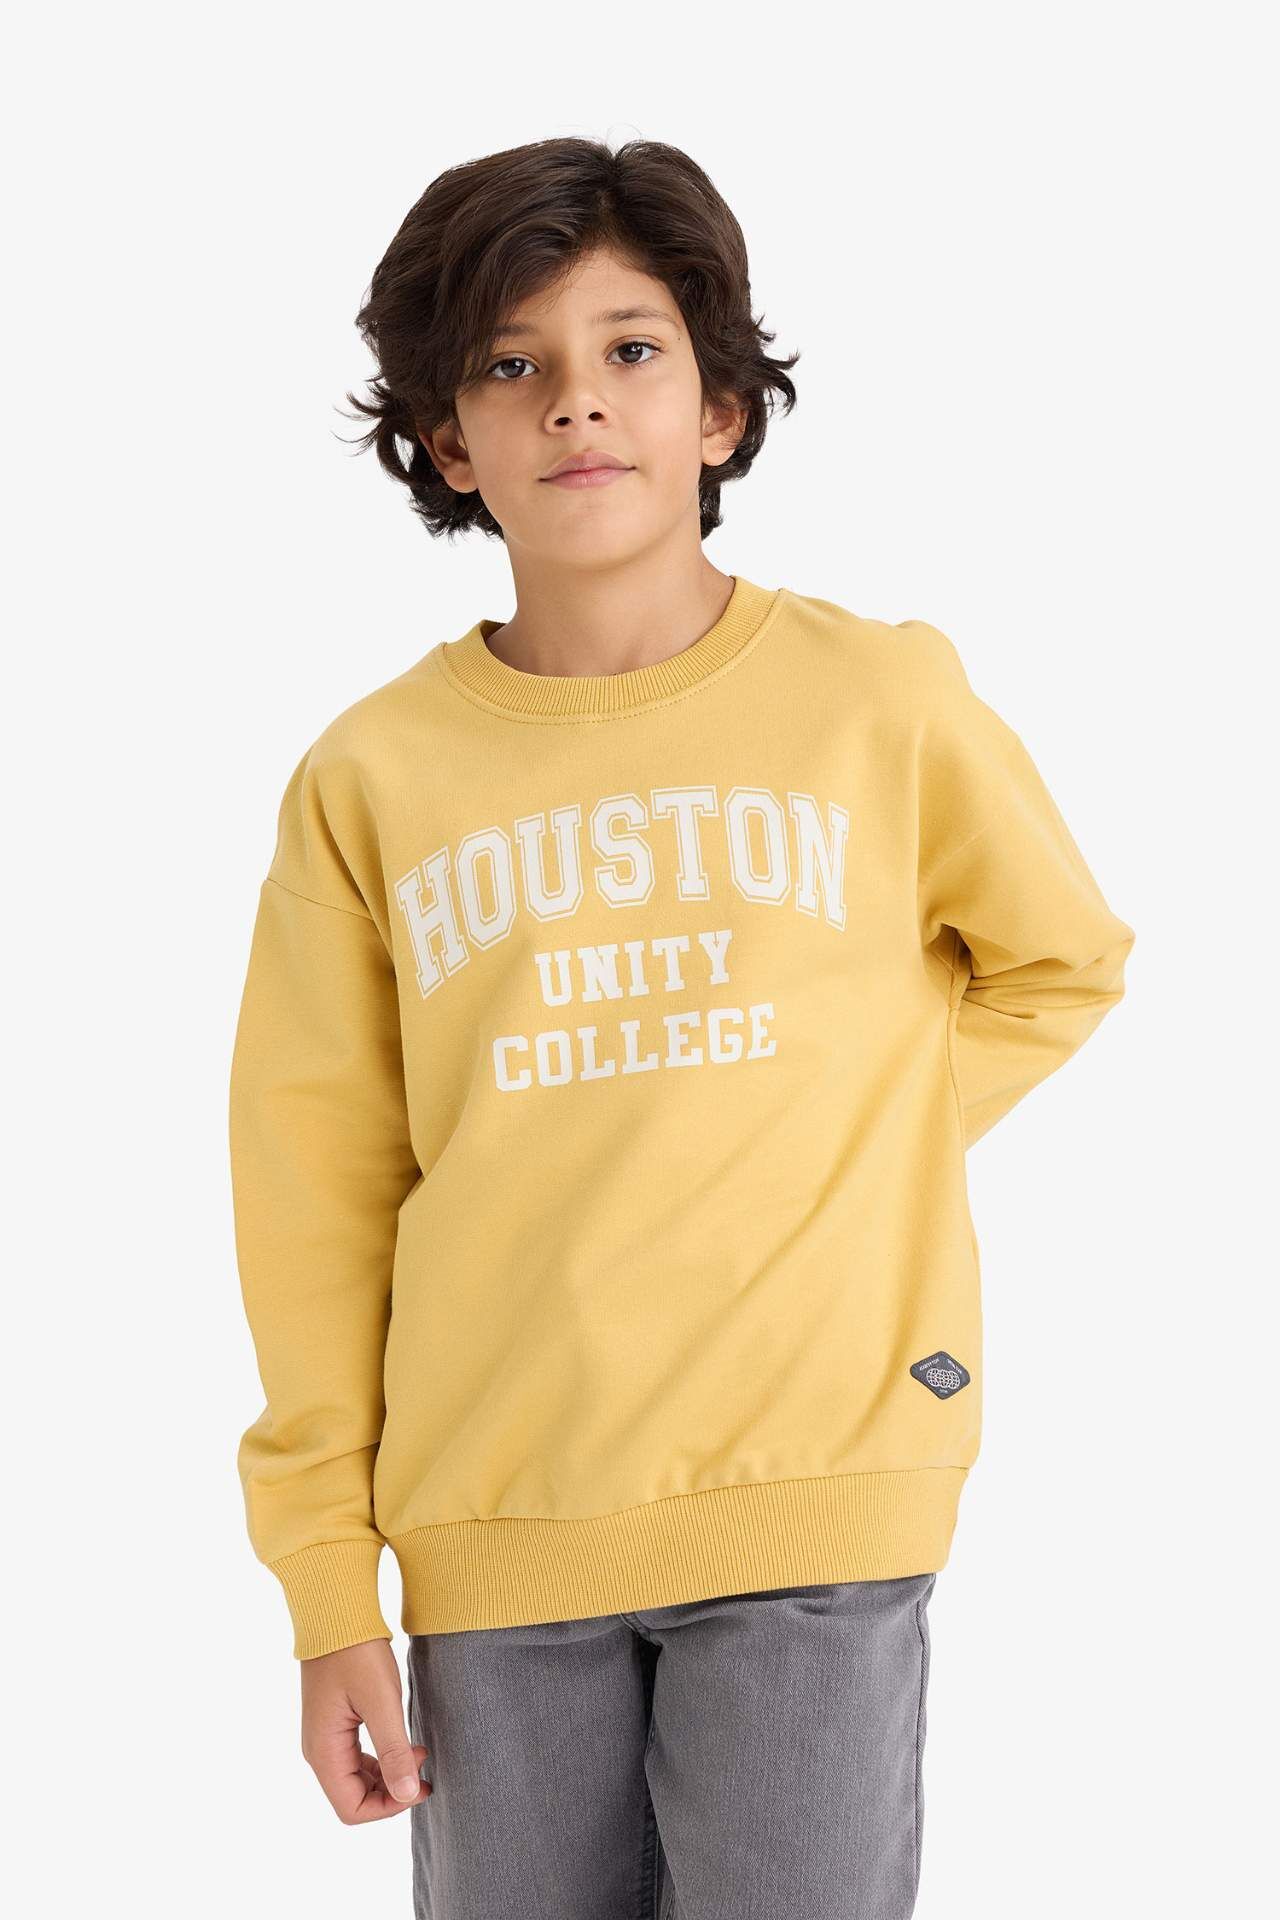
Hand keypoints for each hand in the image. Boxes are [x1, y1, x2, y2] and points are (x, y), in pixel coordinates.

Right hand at [300, 1637, 431, 1822]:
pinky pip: (357, 1758)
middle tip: (424, 1769)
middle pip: (353, 1797)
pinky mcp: (335, 1724)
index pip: (351, 1808)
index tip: (419, 1785)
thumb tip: (407, 1795)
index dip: (388, 1808)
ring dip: (389, 1776)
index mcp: (324, 1752)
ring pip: (357, 1779)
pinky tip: (405, 1743)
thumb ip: (393, 1750)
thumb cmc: (358, 1653)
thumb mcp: (382, 1701)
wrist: (337, 1613)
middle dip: (391, 1792)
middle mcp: (319, 1751)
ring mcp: (325, 1737)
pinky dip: (382, 1759)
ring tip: (419, 1753)